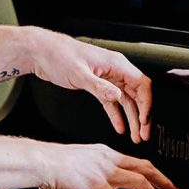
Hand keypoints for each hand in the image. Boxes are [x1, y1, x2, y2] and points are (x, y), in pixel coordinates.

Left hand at [28, 28, 151, 142]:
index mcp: (115, 64)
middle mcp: (114, 70)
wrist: (42, 53)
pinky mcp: (96, 84)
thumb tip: (117, 96)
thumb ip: (99, 87)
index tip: (144, 120)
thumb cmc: (58, 55)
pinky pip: (111, 102)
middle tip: (143, 134)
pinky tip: (119, 126)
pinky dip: (116, 115)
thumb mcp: (79, 73)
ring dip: (131, 118)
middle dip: (141, 115)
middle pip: (136, 94)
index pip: (141, 84)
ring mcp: (106, 77)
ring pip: (125, 100)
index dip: (146, 104)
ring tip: (134, 135)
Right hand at [40, 143, 180, 188]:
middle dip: (164, 182)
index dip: (153, 173)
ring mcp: (103, 171)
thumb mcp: (80, 161)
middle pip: (145, 168)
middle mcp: (108, 159)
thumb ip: (94, 170)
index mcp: (105, 153)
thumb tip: (100, 183)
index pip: (137, 161)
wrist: (41, 161)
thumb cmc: (54, 163)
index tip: (163, 181)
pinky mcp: (96, 185)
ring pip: (139, 182)